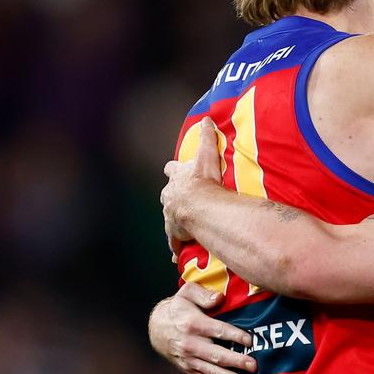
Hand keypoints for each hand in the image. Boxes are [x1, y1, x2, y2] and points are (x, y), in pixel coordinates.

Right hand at [149, 281, 256, 373]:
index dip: (235, 336)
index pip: (218, 330)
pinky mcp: (189, 369)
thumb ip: (204, 295)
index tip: (250, 340)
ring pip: (212, 372)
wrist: (156, 328)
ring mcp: (190, 359)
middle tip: (253, 366)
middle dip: (236, 361)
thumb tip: (219, 298)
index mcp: (193, 324)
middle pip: (217, 355)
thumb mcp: (187, 293)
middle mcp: (191, 344)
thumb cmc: (178, 308)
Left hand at [162, 117, 223, 261]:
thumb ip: (207, 137)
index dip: (173, 170)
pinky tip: (175, 255)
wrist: (198, 207)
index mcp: (177, 178)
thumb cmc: (203, 181)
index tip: (173, 170)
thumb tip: (206, 118)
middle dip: (172, 195)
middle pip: (166, 194)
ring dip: (174, 220)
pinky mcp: (175, 233)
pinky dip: (175, 246)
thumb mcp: (207, 155)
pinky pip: (174, 242)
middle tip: (180, 199)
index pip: (171, 170)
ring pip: (169, 217)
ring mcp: (171, 215)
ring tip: (180, 225)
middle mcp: (170, 196)